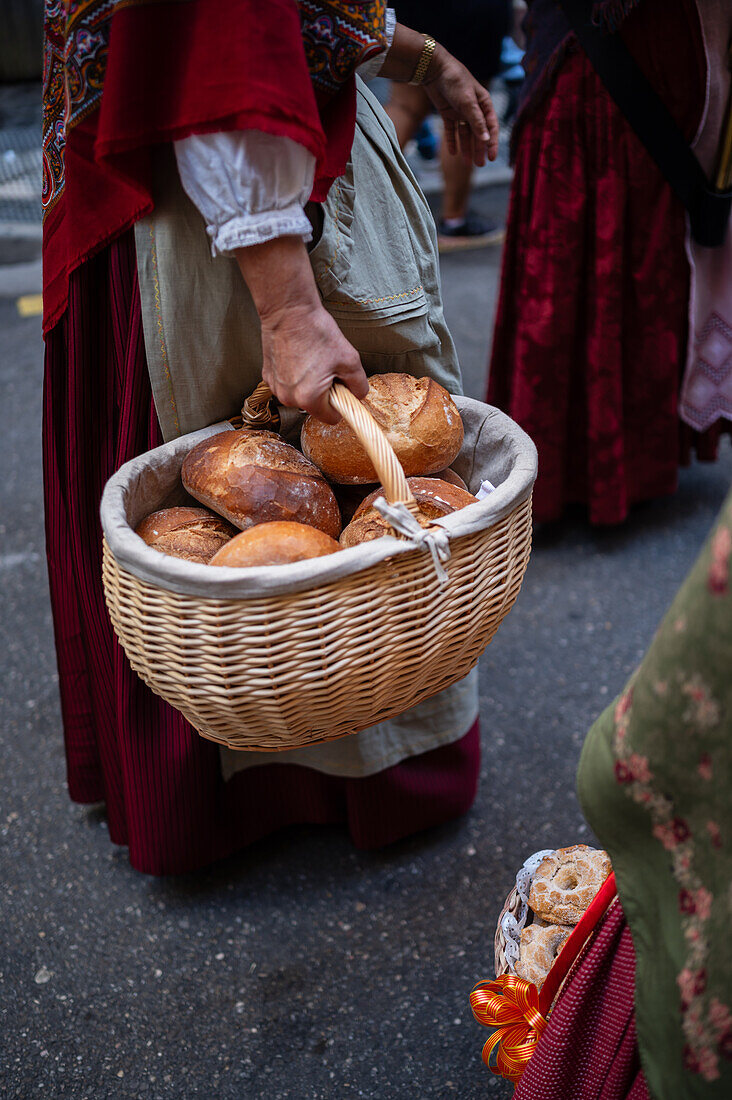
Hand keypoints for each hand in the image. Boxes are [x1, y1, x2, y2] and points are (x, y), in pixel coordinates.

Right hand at [235, 236, 368, 423]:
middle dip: (325, 392)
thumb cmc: (317, 333)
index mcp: (309, 398)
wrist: (288, 311)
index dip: (340, 405)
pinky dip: (295, 375)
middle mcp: (288, 398)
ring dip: (309, 384)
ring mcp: (275, 387)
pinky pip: (288, 384)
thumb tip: (359, 395)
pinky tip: (299, 356)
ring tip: (313, 359)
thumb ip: (359, 385)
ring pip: (301, 395)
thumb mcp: (350, 359)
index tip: (342, 388)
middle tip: (328, 367)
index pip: (331, 419)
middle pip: (315, 406)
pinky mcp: (267, 376)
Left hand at [423, 47, 498, 166]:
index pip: (491, 127)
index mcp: (483, 103)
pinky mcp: (447, 113)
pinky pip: (451, 130)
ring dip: (466, 148)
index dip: (492, 143)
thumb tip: (486, 140)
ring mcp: (460, 111)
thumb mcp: (467, 102)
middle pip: (478, 133)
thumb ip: (476, 121)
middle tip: (480, 165)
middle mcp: (474, 108)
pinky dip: (452, 141)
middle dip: (479, 149)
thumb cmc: (455, 81)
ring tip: (467, 163)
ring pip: (465, 133)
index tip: (491, 158)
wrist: (433, 69)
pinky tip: (453, 152)